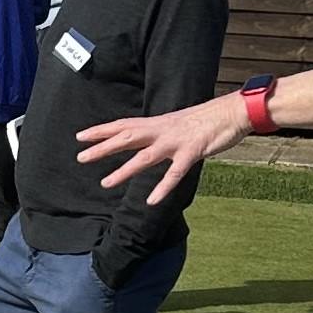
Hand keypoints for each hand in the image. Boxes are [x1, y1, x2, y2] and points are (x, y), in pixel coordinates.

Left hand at [76, 94, 250, 202]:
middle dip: (102, 148)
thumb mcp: (176, 123)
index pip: (124, 125)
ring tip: (105, 183)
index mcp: (158, 123)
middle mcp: (162, 131)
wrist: (233, 112)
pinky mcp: (192, 153)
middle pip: (127, 138)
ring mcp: (176, 142)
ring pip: (144, 157)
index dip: (102, 130)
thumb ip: (159, 131)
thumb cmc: (206, 119)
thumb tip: (143, 138)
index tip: (80, 137)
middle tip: (80, 157)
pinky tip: (151, 201)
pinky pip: (175, 174)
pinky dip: (162, 188)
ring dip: (123, 170)